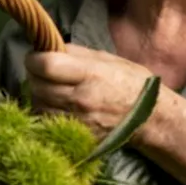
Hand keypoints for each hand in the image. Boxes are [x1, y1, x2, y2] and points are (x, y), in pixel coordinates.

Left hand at [23, 43, 156, 139]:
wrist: (150, 118)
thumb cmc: (130, 83)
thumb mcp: (107, 59)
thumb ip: (76, 54)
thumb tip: (48, 48)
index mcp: (90, 74)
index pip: (45, 65)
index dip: (34, 58)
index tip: (37, 56)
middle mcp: (81, 99)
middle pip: (36, 85)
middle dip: (35, 76)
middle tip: (43, 72)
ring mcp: (77, 121)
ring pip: (38, 105)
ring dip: (39, 95)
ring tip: (51, 89)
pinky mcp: (76, 136)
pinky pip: (47, 122)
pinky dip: (46, 112)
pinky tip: (56, 106)